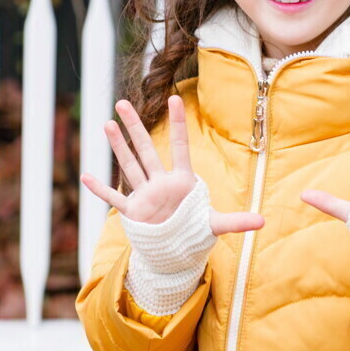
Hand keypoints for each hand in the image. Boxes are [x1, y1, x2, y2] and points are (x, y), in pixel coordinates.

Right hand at [80, 95, 264, 234]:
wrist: (177, 253)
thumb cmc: (196, 232)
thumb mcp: (216, 226)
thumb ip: (236, 222)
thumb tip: (263, 222)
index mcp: (182, 181)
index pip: (180, 146)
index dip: (178, 123)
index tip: (174, 98)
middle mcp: (161, 183)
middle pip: (146, 149)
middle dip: (135, 126)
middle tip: (122, 102)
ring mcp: (145, 196)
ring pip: (129, 166)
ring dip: (118, 147)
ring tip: (107, 124)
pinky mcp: (133, 213)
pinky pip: (114, 198)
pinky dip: (100, 189)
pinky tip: (85, 176)